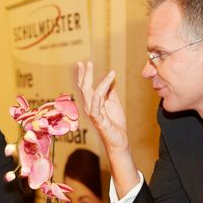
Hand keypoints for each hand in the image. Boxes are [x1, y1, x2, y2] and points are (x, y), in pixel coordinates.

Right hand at [76, 61, 139, 197]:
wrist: (119, 140)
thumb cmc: (115, 123)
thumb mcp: (114, 103)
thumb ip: (110, 91)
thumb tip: (111, 77)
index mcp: (92, 102)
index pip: (85, 86)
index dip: (84, 74)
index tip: (83, 63)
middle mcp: (90, 107)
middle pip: (84, 88)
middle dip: (85, 75)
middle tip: (86, 63)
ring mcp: (93, 114)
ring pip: (91, 95)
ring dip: (96, 84)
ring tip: (108, 74)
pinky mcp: (99, 121)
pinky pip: (95, 109)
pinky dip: (96, 100)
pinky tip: (98, 92)